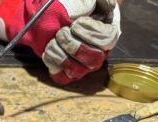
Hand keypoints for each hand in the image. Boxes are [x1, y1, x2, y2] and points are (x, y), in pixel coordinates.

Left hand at [0, 0, 120, 83]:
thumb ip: (98, 3)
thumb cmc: (70, 6)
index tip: (76, 23)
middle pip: (94, 59)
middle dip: (74, 45)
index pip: (108, 40)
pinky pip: (62, 77)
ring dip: (61, 53)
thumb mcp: (85, 0)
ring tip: (54, 40)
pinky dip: (53, 63)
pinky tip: (48, 51)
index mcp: (107, 32)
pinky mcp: (66, 73)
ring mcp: (83, 65)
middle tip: (62, 32)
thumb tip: (110, 6)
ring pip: (77, 70)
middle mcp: (98, 52)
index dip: (90, 33)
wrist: (47, 17)